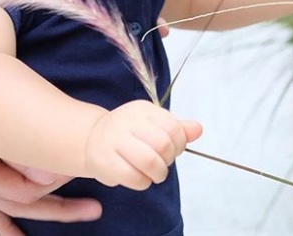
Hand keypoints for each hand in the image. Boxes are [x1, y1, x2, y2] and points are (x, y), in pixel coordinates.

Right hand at [0, 47, 101, 235]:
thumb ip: (8, 148)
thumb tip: (46, 177)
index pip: (21, 192)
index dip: (54, 184)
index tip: (81, 169)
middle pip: (19, 203)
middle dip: (58, 207)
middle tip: (94, 207)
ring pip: (8, 204)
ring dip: (44, 209)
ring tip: (81, 212)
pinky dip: (6, 218)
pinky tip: (17, 235)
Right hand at [85, 100, 201, 189]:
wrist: (93, 138)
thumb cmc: (129, 133)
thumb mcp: (153, 124)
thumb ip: (177, 127)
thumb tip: (199, 129)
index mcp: (143, 110)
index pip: (173, 127)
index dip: (180, 144)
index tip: (173, 150)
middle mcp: (128, 121)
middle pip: (163, 145)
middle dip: (168, 160)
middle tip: (163, 164)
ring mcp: (115, 140)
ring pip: (149, 161)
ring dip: (158, 173)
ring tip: (155, 174)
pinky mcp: (105, 161)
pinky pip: (134, 177)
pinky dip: (143, 182)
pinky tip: (140, 178)